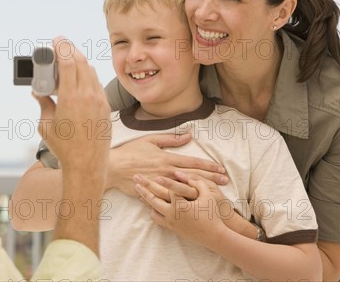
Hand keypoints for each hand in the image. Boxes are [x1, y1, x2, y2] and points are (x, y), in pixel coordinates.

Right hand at [34, 38, 110, 176]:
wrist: (87, 165)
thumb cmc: (64, 148)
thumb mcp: (46, 125)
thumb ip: (43, 103)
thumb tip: (37, 92)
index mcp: (71, 98)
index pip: (68, 62)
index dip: (62, 47)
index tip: (57, 40)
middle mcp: (88, 96)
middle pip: (81, 61)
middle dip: (70, 49)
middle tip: (61, 45)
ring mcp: (99, 101)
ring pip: (91, 71)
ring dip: (80, 61)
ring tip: (69, 59)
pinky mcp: (105, 107)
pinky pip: (97, 83)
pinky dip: (88, 75)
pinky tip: (80, 76)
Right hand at [107, 134, 227, 195]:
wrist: (113, 167)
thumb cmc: (131, 152)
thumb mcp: (150, 140)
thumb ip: (170, 139)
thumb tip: (188, 136)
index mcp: (167, 158)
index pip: (193, 163)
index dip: (208, 166)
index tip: (220, 168)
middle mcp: (167, 172)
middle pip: (194, 177)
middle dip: (211, 179)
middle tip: (225, 181)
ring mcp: (161, 184)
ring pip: (186, 189)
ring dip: (202, 191)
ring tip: (215, 193)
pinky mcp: (154, 193)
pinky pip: (172, 199)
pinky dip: (184, 201)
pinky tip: (194, 204)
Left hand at [134, 175, 227, 247]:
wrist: (214, 236)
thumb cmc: (212, 213)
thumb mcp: (209, 194)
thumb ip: (197, 181)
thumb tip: (183, 173)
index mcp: (181, 205)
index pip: (167, 189)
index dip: (158, 180)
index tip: (149, 173)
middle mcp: (173, 214)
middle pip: (154, 199)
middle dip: (144, 188)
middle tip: (135, 179)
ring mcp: (172, 222)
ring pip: (153, 210)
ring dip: (146, 200)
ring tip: (139, 191)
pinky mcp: (172, 229)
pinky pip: (158, 219)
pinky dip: (153, 211)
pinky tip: (150, 205)